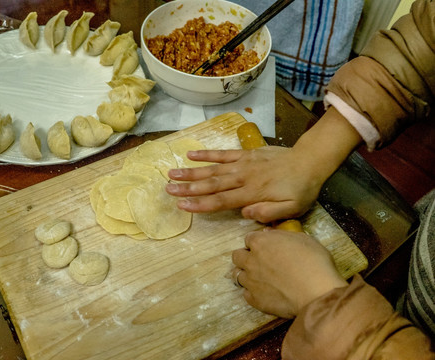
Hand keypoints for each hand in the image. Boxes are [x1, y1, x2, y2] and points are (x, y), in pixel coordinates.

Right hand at [166, 146, 323, 222]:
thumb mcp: (292, 208)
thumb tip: (245, 213)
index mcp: (252, 193)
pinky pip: (223, 153)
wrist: (309, 161)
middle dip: (188, 188)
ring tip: (171, 173)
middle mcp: (243, 178)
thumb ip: (269, 212)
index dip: (200, 204)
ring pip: (213, 169)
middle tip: (168, 189)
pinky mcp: (245, 154)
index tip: (182, 205)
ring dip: (191, 172)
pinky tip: (191, 155)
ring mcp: (243, 164)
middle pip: (211, 184)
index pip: (221, 200)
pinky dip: (207, 154)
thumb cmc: (300, 189)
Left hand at [232, 228, 347, 317]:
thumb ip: (282, 235)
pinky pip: (246, 294)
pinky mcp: (254, 299)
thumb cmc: (314, 262)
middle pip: (237, 256)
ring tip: (261, 279)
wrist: (317, 292)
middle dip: (246, 257)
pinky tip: (265, 293)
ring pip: (237, 275)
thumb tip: (269, 234)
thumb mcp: (303, 239)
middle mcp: (250, 260)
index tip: (266, 247)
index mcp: (260, 242)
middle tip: (260, 262)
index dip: (258, 242)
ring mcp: (250, 280)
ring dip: (247, 275)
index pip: (249, 238)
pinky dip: (253, 293)